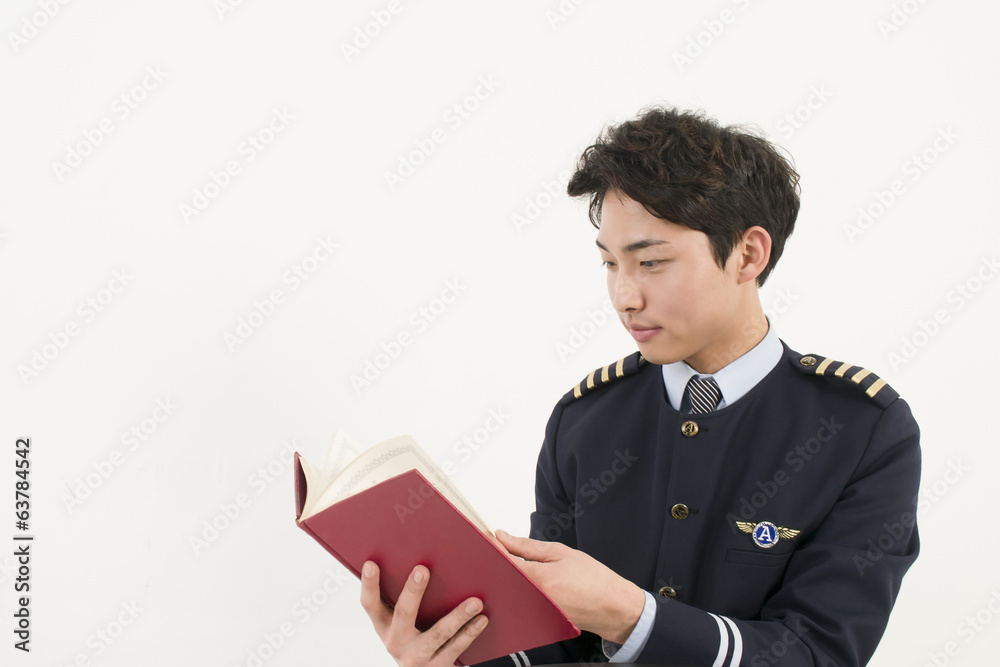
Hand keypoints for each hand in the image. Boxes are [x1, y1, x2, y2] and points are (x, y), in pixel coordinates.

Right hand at [360, 561, 488, 666]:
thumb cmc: (413, 638)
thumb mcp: (399, 624)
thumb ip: (402, 598)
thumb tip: (419, 558)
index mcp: (384, 625)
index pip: (370, 604)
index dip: (369, 585)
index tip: (371, 563)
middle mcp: (396, 642)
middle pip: (403, 614)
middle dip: (412, 591)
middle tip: (422, 569)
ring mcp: (416, 656)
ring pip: (438, 633)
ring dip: (458, 616)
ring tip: (475, 601)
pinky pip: (456, 647)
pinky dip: (470, 632)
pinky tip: (481, 619)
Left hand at [495, 530, 643, 643]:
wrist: (612, 606)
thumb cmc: (593, 578)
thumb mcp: (560, 552)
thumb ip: (527, 545)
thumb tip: (502, 536)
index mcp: (539, 578)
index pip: (502, 561)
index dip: (491, 548)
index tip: (484, 539)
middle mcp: (533, 598)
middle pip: (501, 579)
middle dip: (495, 563)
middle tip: (494, 550)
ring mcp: (535, 612)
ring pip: (508, 592)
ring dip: (504, 578)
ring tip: (508, 565)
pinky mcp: (538, 620)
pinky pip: (519, 603)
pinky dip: (515, 591)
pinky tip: (519, 582)